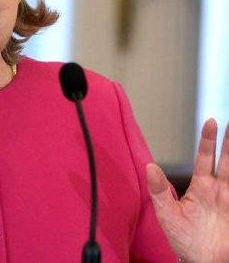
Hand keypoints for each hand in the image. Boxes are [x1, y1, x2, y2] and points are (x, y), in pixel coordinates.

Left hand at [147, 119, 228, 262]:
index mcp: (201, 187)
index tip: (211, 121)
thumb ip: (158, 190)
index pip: (205, 157)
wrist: (202, 262)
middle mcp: (219, 190)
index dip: (208, 140)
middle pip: (228, 160)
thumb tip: (150, 166)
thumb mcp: (167, 214)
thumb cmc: (184, 240)